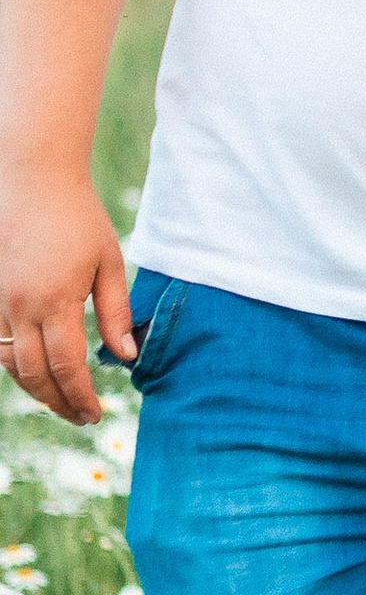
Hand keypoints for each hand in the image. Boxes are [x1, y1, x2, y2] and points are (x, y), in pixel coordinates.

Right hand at [0, 171, 132, 427]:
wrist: (31, 178)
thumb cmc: (77, 217)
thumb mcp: (109, 262)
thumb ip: (116, 313)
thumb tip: (126, 357)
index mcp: (55, 302)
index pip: (67, 368)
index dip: (81, 397)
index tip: (96, 414)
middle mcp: (19, 308)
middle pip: (34, 375)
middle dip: (58, 402)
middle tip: (81, 417)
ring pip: (8, 363)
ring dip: (33, 387)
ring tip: (60, 400)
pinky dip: (12, 364)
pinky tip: (32, 371)